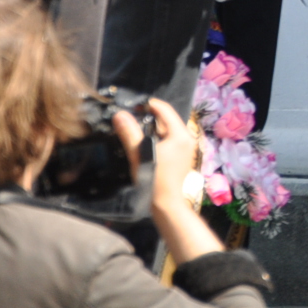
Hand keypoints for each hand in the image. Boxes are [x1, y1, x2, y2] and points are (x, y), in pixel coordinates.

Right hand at [124, 98, 223, 265]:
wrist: (165, 203)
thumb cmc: (154, 178)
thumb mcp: (140, 153)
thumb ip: (130, 132)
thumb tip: (120, 114)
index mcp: (181, 134)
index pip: (165, 110)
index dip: (149, 105)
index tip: (133, 104)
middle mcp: (187, 138)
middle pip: (166, 120)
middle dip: (148, 117)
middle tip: (130, 116)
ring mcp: (185, 147)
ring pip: (165, 131)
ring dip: (150, 128)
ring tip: (132, 128)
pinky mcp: (180, 156)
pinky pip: (167, 140)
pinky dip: (155, 138)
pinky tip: (141, 142)